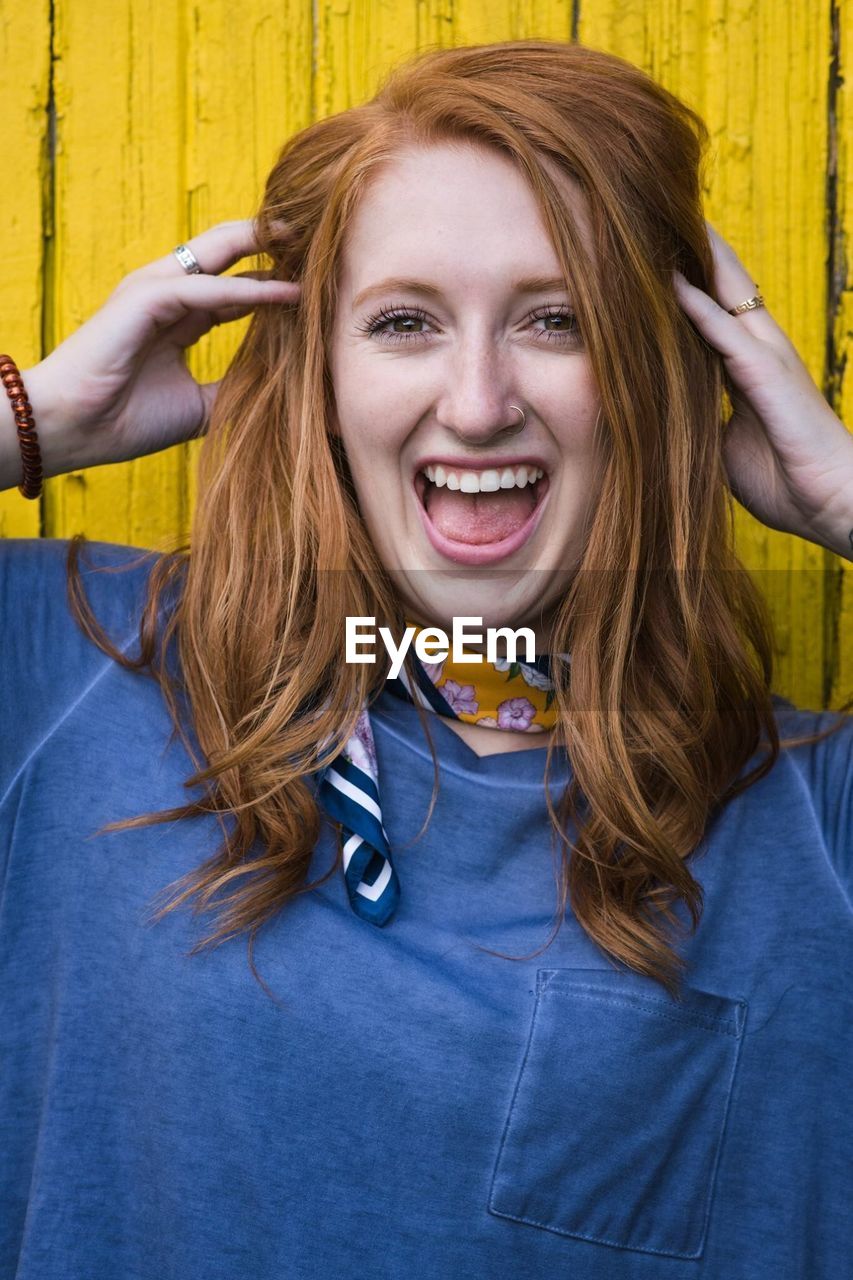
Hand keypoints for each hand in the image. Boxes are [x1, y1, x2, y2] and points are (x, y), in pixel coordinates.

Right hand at [24, 219, 300, 471]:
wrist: (73, 431)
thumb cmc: (125, 421)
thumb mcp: (198, 405)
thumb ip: (233, 389)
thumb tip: (280, 397)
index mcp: (178, 316)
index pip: (233, 285)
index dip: (273, 278)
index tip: (319, 278)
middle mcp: (167, 294)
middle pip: (225, 252)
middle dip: (268, 241)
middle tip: (316, 234)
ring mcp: (152, 291)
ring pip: (216, 254)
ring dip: (262, 248)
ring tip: (307, 243)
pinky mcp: (142, 299)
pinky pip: (204, 288)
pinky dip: (246, 290)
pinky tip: (284, 293)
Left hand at [673, 222, 852, 558]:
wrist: (832, 504)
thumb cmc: (786, 481)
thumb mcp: (725, 447)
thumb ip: (697, 421)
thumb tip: (658, 420)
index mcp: (748, 365)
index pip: (710, 309)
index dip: (684, 279)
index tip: (649, 251)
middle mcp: (758, 349)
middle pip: (720, 283)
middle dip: (689, 248)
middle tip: (648, 210)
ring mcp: (765, 356)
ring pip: (723, 292)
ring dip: (689, 259)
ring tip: (654, 220)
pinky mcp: (767, 374)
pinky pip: (724, 332)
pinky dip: (695, 306)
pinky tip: (669, 281)